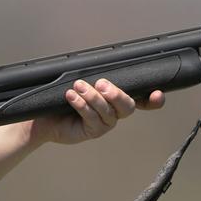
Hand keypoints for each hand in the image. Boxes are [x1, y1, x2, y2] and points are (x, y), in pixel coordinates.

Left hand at [29, 78, 165, 145]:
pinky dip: (82, 105)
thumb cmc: (63, 97)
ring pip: (107, 112)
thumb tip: (101, 68)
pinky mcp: (92, 132)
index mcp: (116, 99)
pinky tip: (71, 96)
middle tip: (101, 83)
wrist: (43, 116)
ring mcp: (104, 124)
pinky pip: (91, 118)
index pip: (141, 99)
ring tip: (78, 87)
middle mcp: (114, 112)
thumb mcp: (80, 82)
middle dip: (116, 94)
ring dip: (92, 97)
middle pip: (127, 106)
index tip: (157, 94)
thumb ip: (95, 76)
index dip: (152, 99)